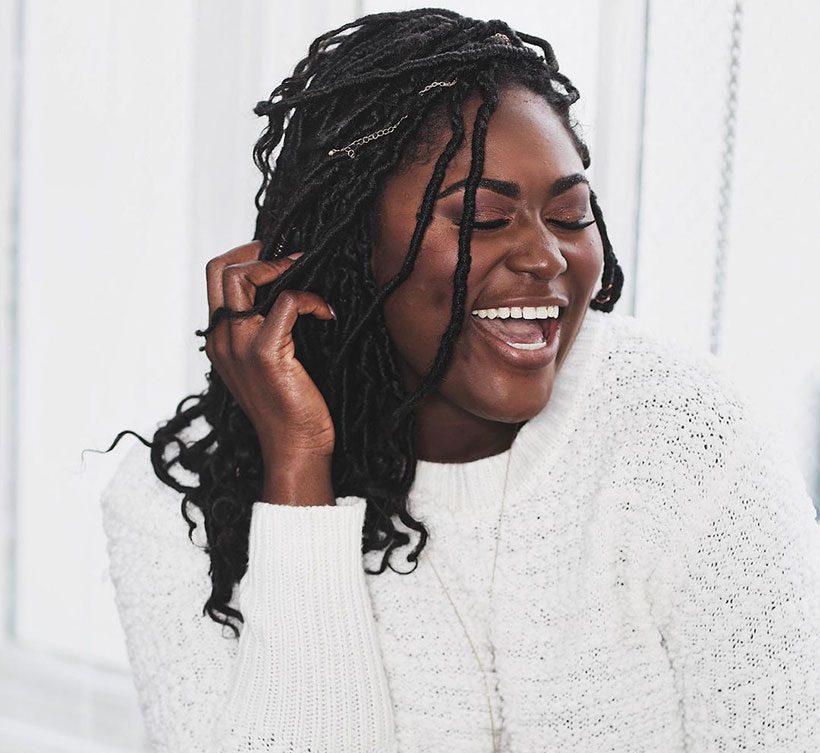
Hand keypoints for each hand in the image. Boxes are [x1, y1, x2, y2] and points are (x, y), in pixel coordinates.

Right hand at [203, 241, 336, 464]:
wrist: (294, 448)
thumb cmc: (289, 408)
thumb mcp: (266, 366)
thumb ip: (264, 332)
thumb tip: (288, 294)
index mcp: (219, 340)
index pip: (215, 278)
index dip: (245, 257)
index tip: (278, 258)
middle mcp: (222, 339)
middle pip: (220, 269)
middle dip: (258, 252)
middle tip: (293, 257)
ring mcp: (239, 346)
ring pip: (242, 277)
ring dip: (280, 267)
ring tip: (307, 275)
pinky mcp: (265, 354)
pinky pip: (286, 302)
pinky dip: (310, 299)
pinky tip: (326, 313)